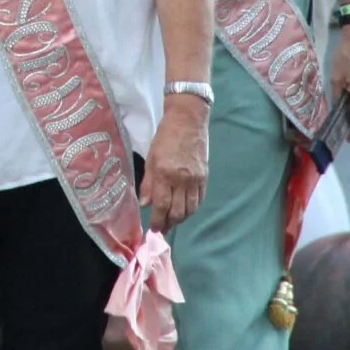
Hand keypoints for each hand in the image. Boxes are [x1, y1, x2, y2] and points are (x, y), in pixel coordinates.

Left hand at [142, 96, 208, 228]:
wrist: (188, 120)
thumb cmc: (165, 136)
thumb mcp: (151, 157)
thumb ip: (148, 182)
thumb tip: (145, 204)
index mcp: (164, 174)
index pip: (161, 205)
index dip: (157, 220)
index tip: (153, 229)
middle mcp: (181, 180)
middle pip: (177, 212)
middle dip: (169, 223)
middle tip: (162, 228)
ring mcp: (195, 179)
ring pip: (190, 209)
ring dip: (181, 219)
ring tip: (172, 221)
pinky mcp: (205, 177)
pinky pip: (199, 199)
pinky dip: (192, 209)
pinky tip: (185, 210)